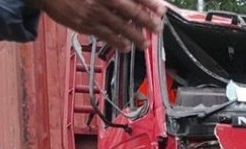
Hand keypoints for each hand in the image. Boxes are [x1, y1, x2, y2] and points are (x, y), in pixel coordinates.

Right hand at [35, 0, 167, 51]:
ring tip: (145, 43)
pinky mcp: (84, 25)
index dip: (149, 3)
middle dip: (147, 21)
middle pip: (131, 11)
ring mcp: (92, 13)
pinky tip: (126, 47)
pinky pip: (105, 36)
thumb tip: (137, 2)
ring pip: (120, 27)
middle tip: (158, 28)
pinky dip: (117, 43)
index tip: (162, 10)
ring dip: (135, 36)